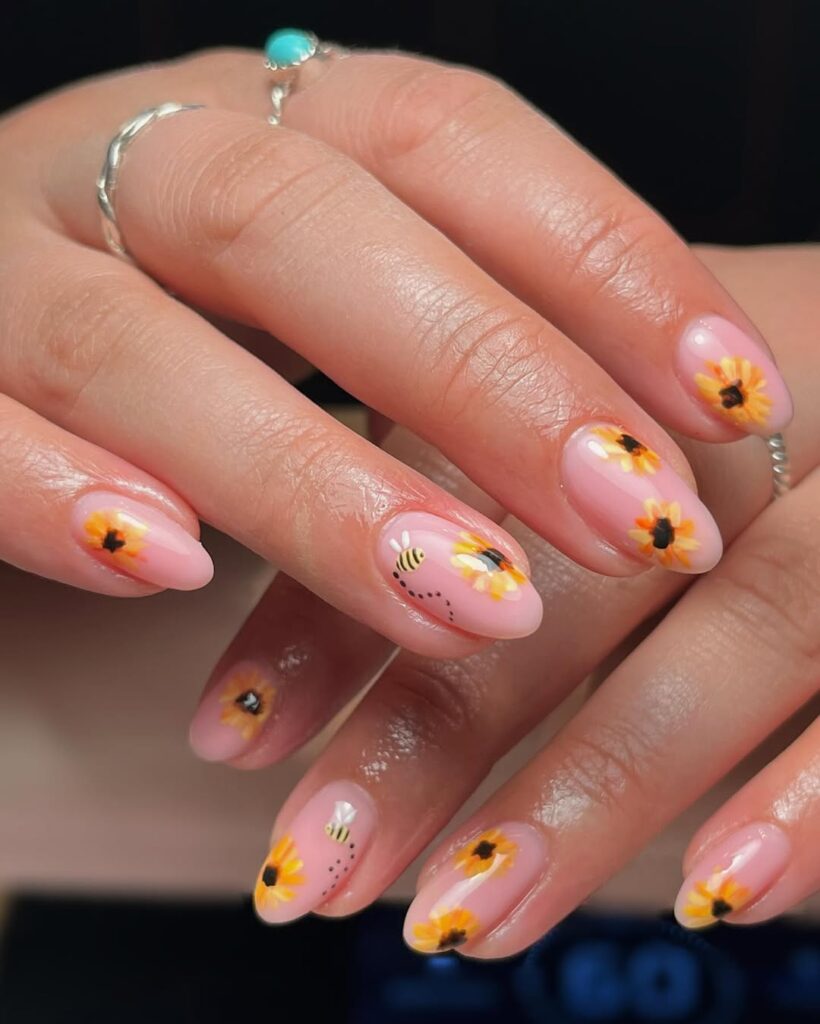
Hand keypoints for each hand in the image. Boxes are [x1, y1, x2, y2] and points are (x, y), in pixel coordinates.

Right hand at [0, 45, 793, 658]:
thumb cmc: (184, 321)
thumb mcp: (323, 298)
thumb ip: (442, 336)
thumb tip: (642, 444)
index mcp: (262, 122)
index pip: (451, 143)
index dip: (603, 260)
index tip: (732, 398)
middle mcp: (130, 165)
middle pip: (306, 227)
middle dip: (483, 377)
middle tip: (634, 518)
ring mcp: (4, 267)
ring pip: (138, 346)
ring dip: (309, 482)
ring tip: (466, 601)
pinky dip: (60, 495)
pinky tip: (169, 570)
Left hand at [188, 244, 817, 950]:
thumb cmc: (713, 409)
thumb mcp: (597, 410)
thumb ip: (475, 476)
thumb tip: (335, 619)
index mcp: (624, 343)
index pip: (453, 469)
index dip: (336, 610)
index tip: (234, 737)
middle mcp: (745, 408)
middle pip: (582, 559)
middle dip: (436, 724)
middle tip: (316, 862)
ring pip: (746, 626)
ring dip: (600, 791)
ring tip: (464, 916)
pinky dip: (809, 796)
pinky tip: (720, 895)